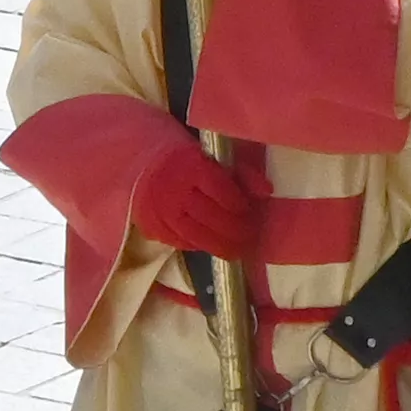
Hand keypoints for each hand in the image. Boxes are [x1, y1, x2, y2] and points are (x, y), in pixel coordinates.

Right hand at [128, 121, 258, 256]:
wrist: (143, 167)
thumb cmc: (185, 162)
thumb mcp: (213, 158)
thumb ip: (241, 173)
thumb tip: (267, 191)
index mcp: (191, 166)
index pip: (220, 190)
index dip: (238, 205)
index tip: (250, 213)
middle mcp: (174, 190)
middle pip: (209, 216)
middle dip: (234, 230)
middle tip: (250, 239)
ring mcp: (160, 211)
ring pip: (195, 235)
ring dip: (219, 246)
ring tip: (237, 251)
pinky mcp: (151, 227)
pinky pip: (179, 242)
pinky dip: (198, 246)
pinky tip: (212, 247)